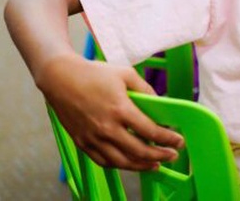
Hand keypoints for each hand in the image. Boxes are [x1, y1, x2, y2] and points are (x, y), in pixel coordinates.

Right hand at [36, 54, 183, 170]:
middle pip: (139, 151)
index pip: (150, 131)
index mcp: (120, 109)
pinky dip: (120, 165)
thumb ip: (145, 89)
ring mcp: (93, 138)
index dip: (168, 139)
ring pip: (121, 161)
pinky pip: (103, 161)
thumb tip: (160, 103)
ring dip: (141, 166)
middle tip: (173, 155)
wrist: (60, 78)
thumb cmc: (94, 74)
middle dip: (160, 155)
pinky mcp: (82, 142)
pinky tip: (131, 163)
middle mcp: (107, 128)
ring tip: (156, 165)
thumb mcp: (125, 74)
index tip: (179, 141)